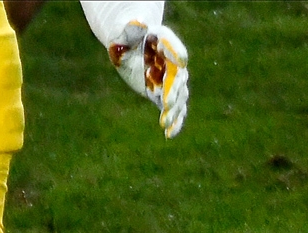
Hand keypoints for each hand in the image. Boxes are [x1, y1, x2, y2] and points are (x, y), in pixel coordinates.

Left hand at [107, 21, 188, 137]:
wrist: (128, 46)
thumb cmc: (127, 35)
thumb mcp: (126, 31)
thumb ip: (131, 28)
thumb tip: (138, 23)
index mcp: (166, 44)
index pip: (174, 49)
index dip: (178, 55)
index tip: (181, 63)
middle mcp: (174, 65)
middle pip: (178, 80)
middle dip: (174, 92)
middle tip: (167, 103)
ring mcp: (171, 82)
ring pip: (178, 98)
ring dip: (174, 112)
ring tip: (165, 123)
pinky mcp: (164, 95)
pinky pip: (174, 110)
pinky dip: (175, 122)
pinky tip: (170, 134)